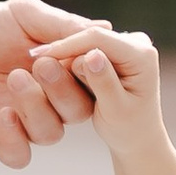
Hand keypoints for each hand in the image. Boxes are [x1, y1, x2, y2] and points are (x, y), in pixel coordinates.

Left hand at [0, 0, 110, 168]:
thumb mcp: (27, 14)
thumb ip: (62, 24)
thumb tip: (106, 28)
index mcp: (68, 73)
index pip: (94, 83)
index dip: (91, 73)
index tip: (79, 55)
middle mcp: (54, 102)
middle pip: (77, 111)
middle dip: (62, 90)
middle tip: (42, 65)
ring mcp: (29, 122)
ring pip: (50, 133)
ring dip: (35, 107)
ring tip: (15, 78)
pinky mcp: (1, 138)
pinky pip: (18, 155)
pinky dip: (15, 140)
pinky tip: (4, 115)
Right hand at [32, 23, 175, 174]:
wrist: (138, 138)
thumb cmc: (128, 130)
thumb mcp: (116, 110)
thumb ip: (104, 82)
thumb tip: (92, 55)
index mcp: (141, 54)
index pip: (96, 38)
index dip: (65, 46)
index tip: (35, 55)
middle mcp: (134, 43)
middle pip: (88, 36)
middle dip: (63, 52)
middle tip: (38, 69)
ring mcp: (123, 44)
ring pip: (84, 42)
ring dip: (64, 58)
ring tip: (48, 76)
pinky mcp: (111, 50)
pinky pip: (83, 49)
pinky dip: (68, 61)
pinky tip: (57, 75)